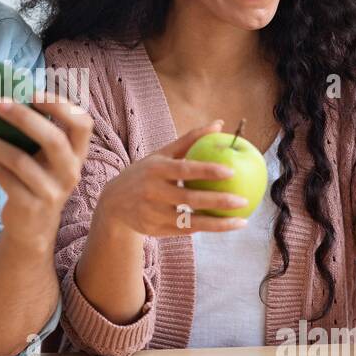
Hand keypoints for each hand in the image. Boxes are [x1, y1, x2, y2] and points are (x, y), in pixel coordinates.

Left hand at [0, 93, 92, 249]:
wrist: (33, 227)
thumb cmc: (37, 179)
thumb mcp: (47, 158)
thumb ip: (40, 131)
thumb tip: (9, 92)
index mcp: (77, 153)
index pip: (82, 123)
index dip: (61, 105)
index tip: (32, 93)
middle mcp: (70, 172)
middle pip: (53, 139)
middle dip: (24, 117)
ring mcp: (51, 191)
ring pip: (20, 161)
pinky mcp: (30, 205)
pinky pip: (3, 178)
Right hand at [96, 120, 250, 237]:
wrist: (113, 203)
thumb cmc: (145, 173)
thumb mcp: (162, 155)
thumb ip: (190, 140)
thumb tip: (220, 124)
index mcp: (155, 170)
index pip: (184, 169)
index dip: (207, 170)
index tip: (232, 171)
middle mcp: (152, 192)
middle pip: (189, 198)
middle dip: (218, 201)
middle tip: (242, 200)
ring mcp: (153, 214)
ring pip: (190, 221)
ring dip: (218, 223)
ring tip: (242, 220)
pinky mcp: (155, 231)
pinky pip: (185, 230)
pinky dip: (206, 228)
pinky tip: (225, 225)